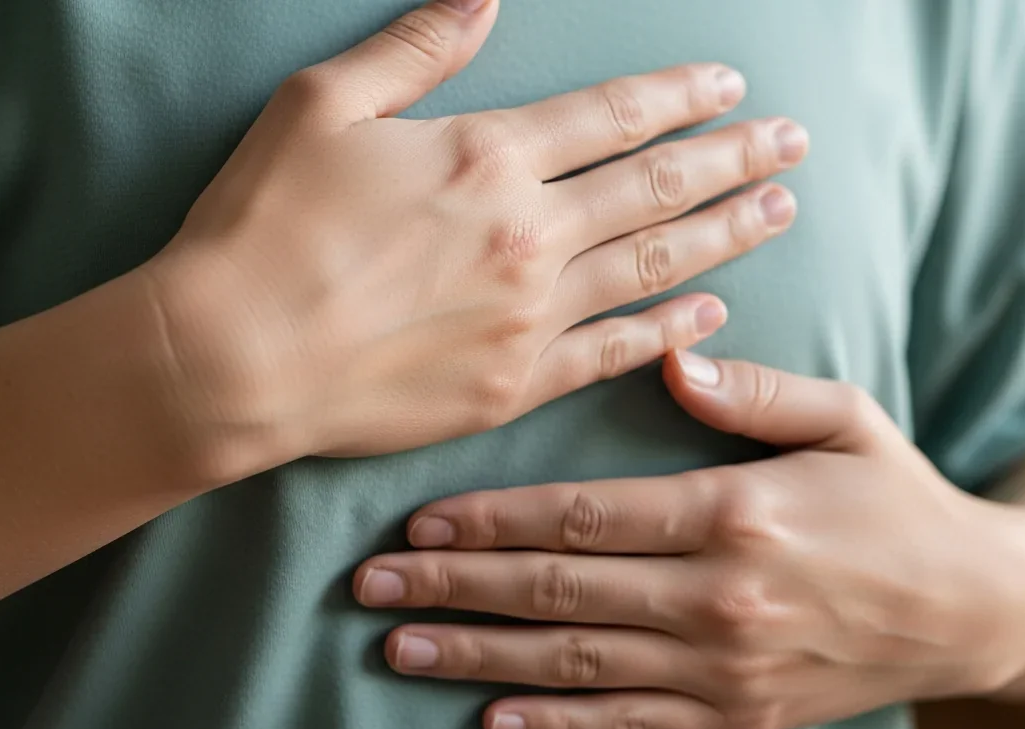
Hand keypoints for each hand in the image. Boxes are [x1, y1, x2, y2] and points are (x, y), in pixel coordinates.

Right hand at [138, 0, 808, 476]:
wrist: (231, 358)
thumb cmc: (264, 224)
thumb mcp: (324, 103)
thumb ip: (419, 47)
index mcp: (488, 156)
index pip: (614, 114)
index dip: (681, 93)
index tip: (732, 84)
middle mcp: (528, 234)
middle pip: (656, 186)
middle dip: (733, 157)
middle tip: (793, 142)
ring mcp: (530, 315)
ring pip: (655, 265)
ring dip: (726, 233)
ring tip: (781, 211)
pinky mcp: (513, 384)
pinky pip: (614, 351)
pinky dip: (670, 330)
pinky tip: (715, 311)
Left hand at [354, 351, 1024, 728]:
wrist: (975, 608)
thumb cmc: (900, 500)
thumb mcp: (846, 420)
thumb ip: (754, 390)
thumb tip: (672, 354)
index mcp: (734, 510)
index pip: (583, 515)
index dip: (492, 518)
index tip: (419, 517)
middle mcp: (718, 595)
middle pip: (558, 589)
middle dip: (456, 585)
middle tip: (371, 585)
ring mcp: (724, 665)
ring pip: (575, 662)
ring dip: (479, 655)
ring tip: (400, 646)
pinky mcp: (736, 714)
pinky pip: (629, 724)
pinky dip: (555, 725)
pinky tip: (491, 717)